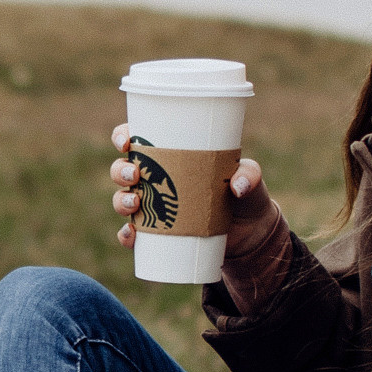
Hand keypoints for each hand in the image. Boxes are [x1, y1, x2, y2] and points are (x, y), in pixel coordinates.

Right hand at [110, 130, 288, 290]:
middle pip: (122, 170)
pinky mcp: (158, 234)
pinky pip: (133, 235)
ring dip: (120, 201)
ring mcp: (153, 208)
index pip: (137, 140)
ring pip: (122, 200)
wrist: (250, 234)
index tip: (125, 141)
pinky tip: (131, 235)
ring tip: (135, 204)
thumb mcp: (251, 179)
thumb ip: (250, 175)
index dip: (122, 136)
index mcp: (170, 157)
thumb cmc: (245, 195)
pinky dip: (127, 236)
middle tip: (134, 175)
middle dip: (120, 170)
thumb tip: (238, 186)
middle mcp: (155, 180)